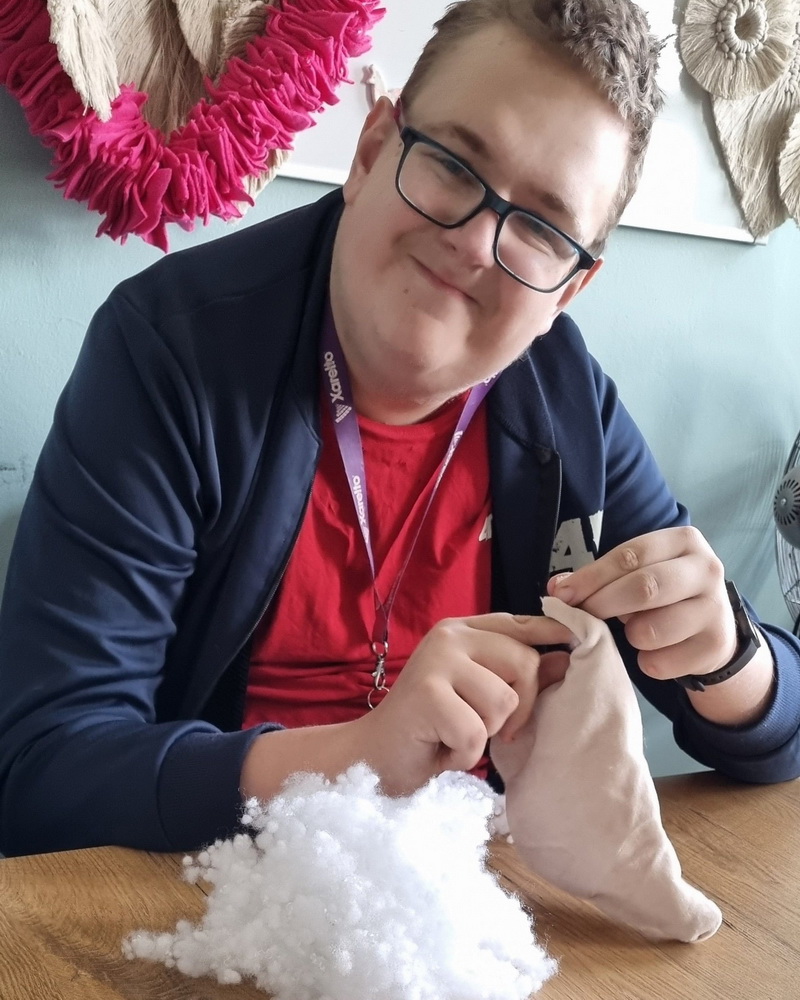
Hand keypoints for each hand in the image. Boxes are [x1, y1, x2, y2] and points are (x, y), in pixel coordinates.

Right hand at [353, 612, 571, 794]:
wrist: (373, 758)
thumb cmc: (430, 729)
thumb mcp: (478, 696)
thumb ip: (515, 674)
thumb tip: (566, 658)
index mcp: (462, 630)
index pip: (521, 624)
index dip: (552, 635)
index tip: (574, 646)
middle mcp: (449, 636)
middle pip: (525, 664)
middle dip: (518, 709)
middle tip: (486, 728)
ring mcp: (436, 662)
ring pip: (504, 703)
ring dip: (484, 735)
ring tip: (454, 734)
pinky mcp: (427, 694)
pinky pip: (476, 733)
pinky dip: (462, 755)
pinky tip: (440, 749)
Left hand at [547, 526, 736, 681]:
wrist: (712, 633)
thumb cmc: (664, 597)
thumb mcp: (635, 577)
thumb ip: (598, 579)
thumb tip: (556, 588)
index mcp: (683, 541)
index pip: (630, 555)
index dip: (591, 577)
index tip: (562, 595)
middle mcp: (707, 569)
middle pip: (644, 587)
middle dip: (603, 605)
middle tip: (580, 619)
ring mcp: (716, 608)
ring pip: (650, 629)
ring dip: (629, 636)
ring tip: (633, 633)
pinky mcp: (716, 646)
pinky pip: (661, 662)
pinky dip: (645, 662)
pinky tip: (653, 654)